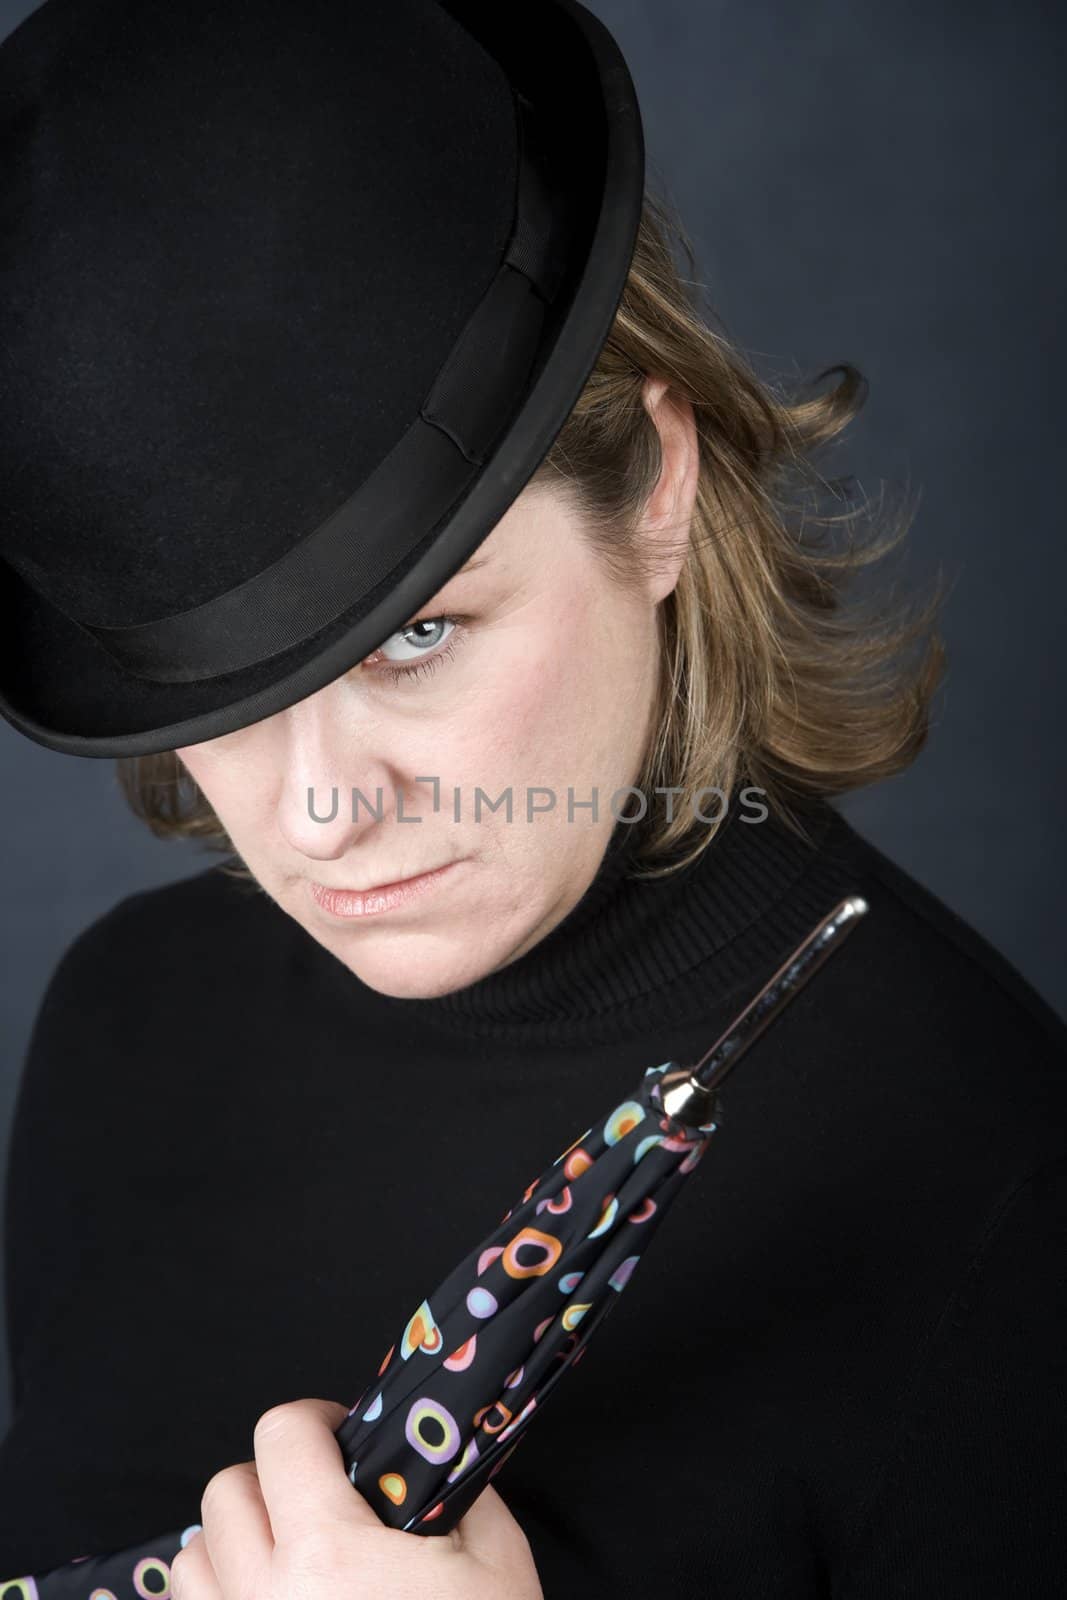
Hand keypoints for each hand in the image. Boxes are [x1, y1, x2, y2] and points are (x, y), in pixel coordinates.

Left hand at [169, 1397, 543, 1599]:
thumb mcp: (497, 1562)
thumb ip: (454, 1489)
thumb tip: (423, 1453)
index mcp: (331, 1551)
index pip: (282, 1435)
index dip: (314, 1421)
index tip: (339, 1437)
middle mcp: (266, 1598)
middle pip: (225, 1493)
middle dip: (272, 1481)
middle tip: (317, 1499)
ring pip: (191, 1561)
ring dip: (233, 1546)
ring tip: (283, 1561)